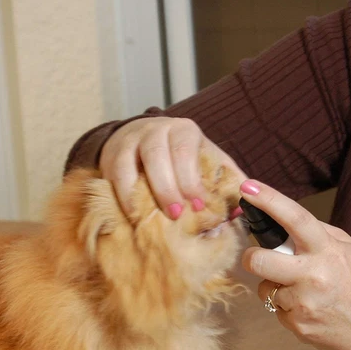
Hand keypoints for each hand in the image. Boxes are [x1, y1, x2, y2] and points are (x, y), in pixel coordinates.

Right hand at [99, 117, 244, 218]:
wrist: (143, 136)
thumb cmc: (182, 154)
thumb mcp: (207, 159)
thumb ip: (226, 180)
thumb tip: (240, 210)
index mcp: (184, 130)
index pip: (186, 151)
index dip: (191, 179)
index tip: (198, 206)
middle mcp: (155, 130)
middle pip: (157, 156)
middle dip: (166, 188)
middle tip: (175, 215)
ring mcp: (129, 141)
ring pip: (128, 165)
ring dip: (136, 195)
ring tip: (144, 220)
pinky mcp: (110, 156)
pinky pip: (111, 176)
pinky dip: (120, 196)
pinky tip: (130, 215)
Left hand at [239, 180, 350, 349]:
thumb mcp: (347, 249)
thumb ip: (316, 234)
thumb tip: (279, 219)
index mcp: (328, 250)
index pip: (295, 218)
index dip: (269, 200)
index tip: (248, 187)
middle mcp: (314, 276)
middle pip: (259, 261)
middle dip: (251, 257)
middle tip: (256, 257)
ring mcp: (304, 304)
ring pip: (266, 288)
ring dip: (277, 286)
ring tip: (305, 291)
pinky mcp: (298, 326)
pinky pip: (276, 309)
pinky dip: (288, 307)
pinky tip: (311, 308)